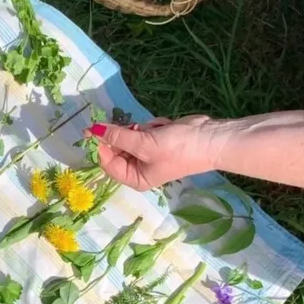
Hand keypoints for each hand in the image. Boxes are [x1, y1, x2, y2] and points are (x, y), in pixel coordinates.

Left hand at [95, 116, 222, 190]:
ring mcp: (146, 152)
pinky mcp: (154, 139)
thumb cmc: (177, 149)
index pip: (107, 162)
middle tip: (134, 127)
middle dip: (124, 135)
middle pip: (115, 148)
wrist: (209, 139)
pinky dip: (150, 126)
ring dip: (139, 129)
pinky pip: (141, 129)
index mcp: (135, 178)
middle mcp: (138, 168)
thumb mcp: (143, 144)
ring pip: (128, 135)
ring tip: (154, 130)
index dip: (100, 146)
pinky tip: (163, 127)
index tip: (93, 128)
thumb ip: (117, 136)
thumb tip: (93, 130)